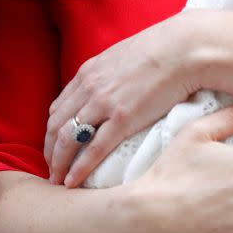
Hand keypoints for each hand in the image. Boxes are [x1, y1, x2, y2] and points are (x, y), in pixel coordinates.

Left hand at [45, 12, 201, 185]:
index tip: (54, 147)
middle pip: (56, 125)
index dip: (53, 131)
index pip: (59, 108)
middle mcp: (90, 88)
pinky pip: (93, 149)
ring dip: (59, 162)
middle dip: (50, 150)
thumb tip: (110, 89)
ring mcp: (104, 103)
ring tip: (57, 180)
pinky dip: (79, 168)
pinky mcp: (123, 119)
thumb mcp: (122, 58)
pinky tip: (73, 182)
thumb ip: (109, 76)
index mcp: (89, 73)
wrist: (182, 49)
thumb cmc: (160, 51)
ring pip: (68, 138)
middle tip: (52, 169)